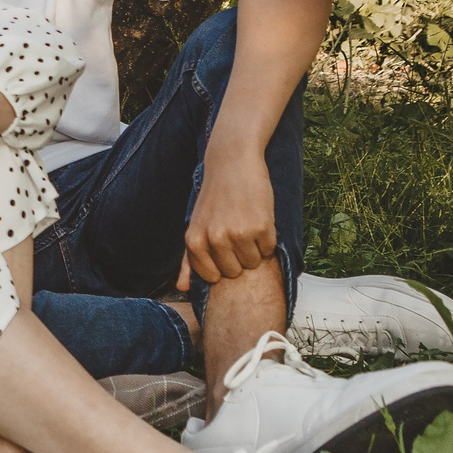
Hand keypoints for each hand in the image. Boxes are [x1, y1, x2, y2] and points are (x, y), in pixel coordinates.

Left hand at [180, 155, 276, 288]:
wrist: (232, 163)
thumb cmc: (214, 197)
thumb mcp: (195, 226)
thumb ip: (189, 260)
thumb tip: (183, 289)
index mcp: (194, 243)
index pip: (213, 277)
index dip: (222, 264)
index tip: (222, 246)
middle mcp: (214, 241)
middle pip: (235, 272)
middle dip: (238, 256)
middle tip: (235, 230)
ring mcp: (238, 235)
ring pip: (253, 263)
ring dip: (254, 248)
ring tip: (246, 224)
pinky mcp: (260, 228)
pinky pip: (269, 249)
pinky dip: (267, 238)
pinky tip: (258, 218)